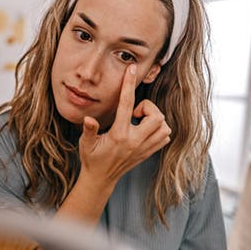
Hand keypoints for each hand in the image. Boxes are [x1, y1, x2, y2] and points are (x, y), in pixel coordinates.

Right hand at [78, 64, 171, 186]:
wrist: (101, 179)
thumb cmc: (92, 158)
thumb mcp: (85, 143)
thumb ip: (89, 130)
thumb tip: (88, 119)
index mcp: (119, 135)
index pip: (127, 104)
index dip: (128, 84)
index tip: (130, 70)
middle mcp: (135, 141)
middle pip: (156, 116)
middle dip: (148, 108)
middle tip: (135, 113)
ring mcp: (143, 148)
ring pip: (164, 127)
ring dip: (155, 119)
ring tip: (140, 122)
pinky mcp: (148, 153)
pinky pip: (164, 137)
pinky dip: (159, 129)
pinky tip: (145, 130)